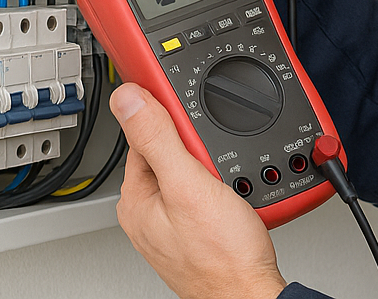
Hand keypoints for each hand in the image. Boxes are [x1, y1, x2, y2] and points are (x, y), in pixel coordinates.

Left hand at [111, 83, 287, 298]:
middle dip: (198, 150)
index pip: (144, 134)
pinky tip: (231, 200)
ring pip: (191, 172)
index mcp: (136, 198)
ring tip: (227, 187)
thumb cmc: (222, 256)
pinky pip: (205, 193)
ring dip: (213, 169)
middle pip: (170, 152)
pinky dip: (221, 189)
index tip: (192, 123)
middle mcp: (148, 212)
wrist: (251, 294)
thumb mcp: (187, 185)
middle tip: (217, 166)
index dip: (172, 121)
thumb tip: (127, 98)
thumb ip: (157, 138)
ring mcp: (172, 223)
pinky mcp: (196, 230)